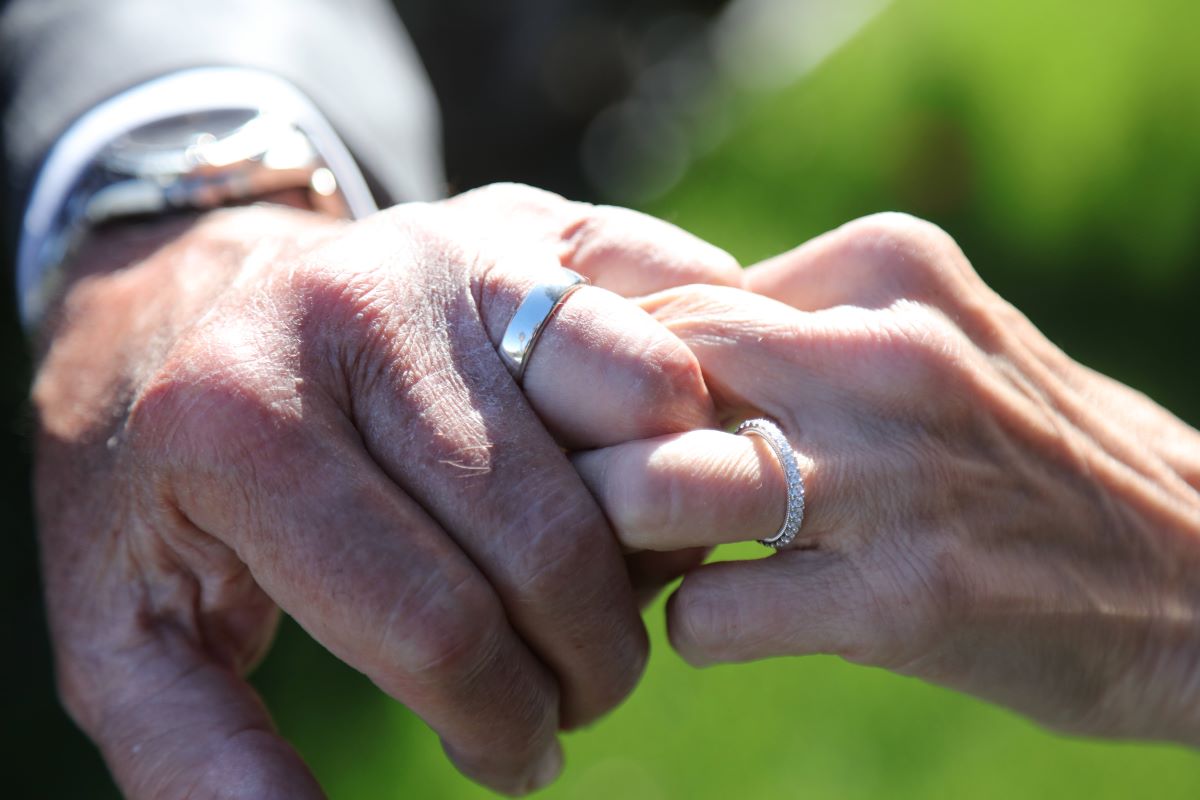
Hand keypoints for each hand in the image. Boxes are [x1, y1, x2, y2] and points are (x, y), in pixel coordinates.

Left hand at [32, 184, 740, 796]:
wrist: (196, 303)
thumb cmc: (172, 487)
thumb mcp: (131, 630)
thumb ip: (194, 753)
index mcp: (237, 421)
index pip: (434, 624)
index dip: (499, 726)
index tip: (511, 758)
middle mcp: (356, 309)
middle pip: (553, 539)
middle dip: (589, 662)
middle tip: (565, 696)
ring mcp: (457, 247)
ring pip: (647, 420)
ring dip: (656, 537)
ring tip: (600, 584)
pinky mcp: (529, 223)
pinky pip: (674, 330)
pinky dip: (688, 421)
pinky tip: (627, 483)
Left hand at [575, 213, 1199, 742]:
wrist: (1194, 569)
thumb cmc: (1026, 449)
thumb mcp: (929, 332)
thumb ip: (797, 322)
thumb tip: (642, 351)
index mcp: (886, 266)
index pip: (667, 295)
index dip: (603, 366)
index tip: (591, 415)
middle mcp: (886, 354)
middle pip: (642, 376)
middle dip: (586, 441)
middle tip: (584, 486)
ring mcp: (894, 477)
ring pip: (654, 488)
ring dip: (621, 531)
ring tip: (645, 553)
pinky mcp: (906, 598)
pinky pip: (711, 614)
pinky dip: (696, 624)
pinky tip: (735, 618)